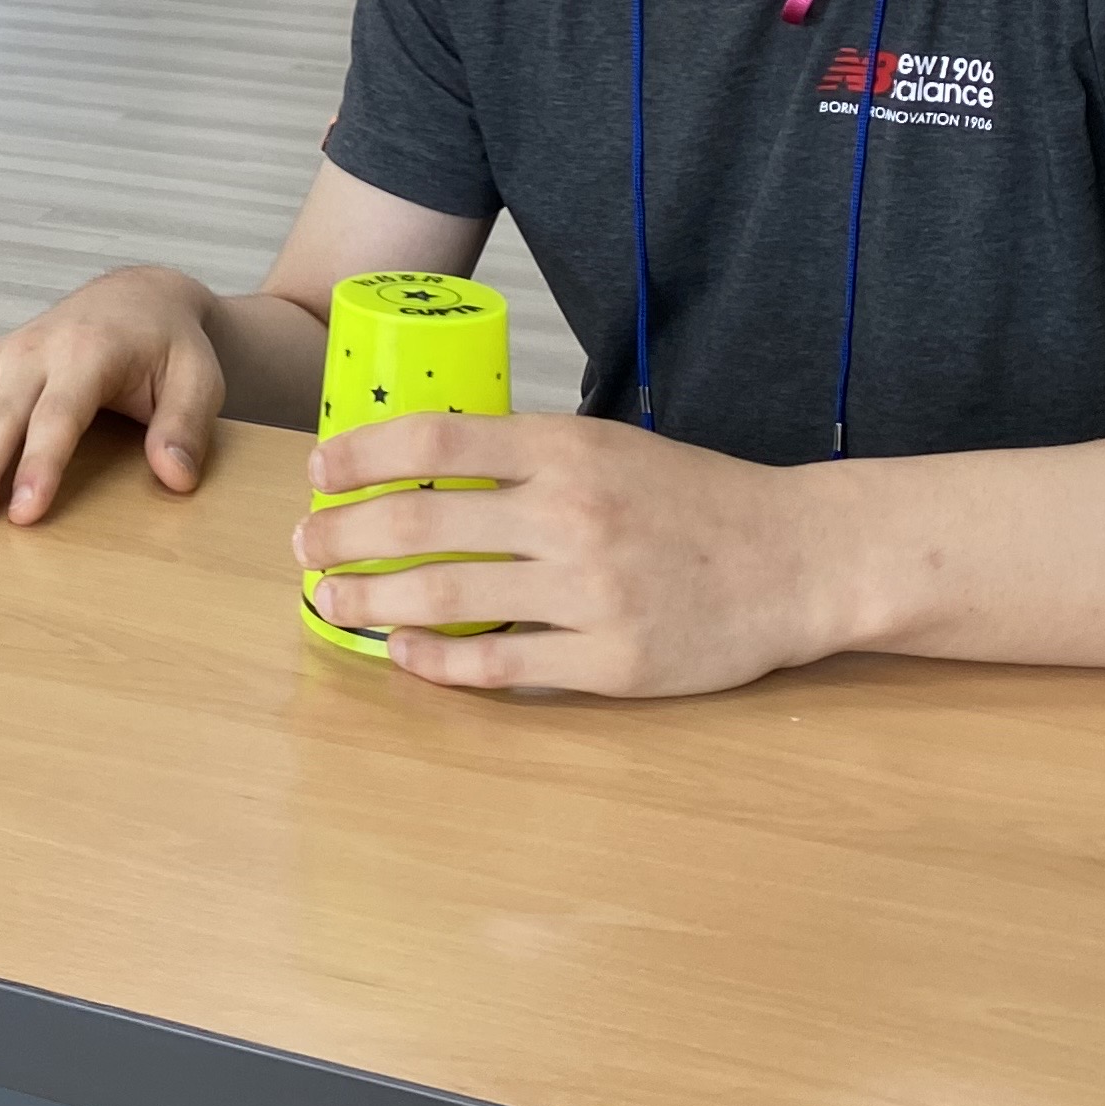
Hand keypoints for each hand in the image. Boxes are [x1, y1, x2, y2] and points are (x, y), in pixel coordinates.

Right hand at [0, 266, 222, 526]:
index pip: (58, 417)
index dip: (40, 465)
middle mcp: (37, 350)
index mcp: (89, 353)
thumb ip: (185, 427)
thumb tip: (175, 477)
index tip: (23, 512)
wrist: (136, 298)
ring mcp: (5, 354)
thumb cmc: (168, 346)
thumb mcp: (199, 379)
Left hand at [295, 414, 849, 697]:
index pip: (435, 441)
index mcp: (567, 450)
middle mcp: (572, 516)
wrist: (798, 559)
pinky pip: (501, 664)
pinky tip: (402, 651)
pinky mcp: (612, 660)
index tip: (319, 473)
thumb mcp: (609, 447)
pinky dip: (436, 660)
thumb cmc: (694, 499)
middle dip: (343, 536)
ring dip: (370, 600)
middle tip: (306, 545)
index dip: (362, 456)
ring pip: (446, 597)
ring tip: (330, 600)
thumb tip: (419, 464)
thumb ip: (525, 454)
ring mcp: (591, 593)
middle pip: (421, 524)